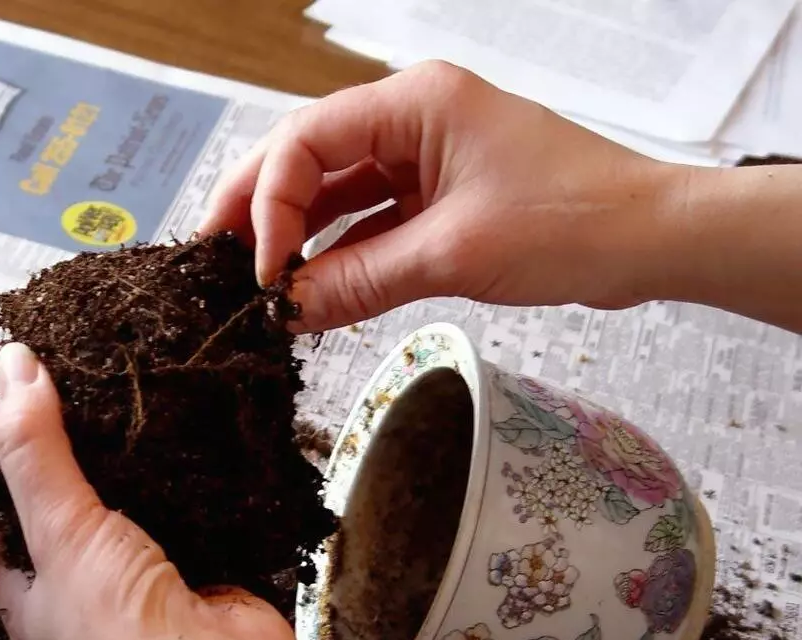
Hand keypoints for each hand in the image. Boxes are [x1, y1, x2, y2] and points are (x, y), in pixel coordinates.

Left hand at [0, 343, 440, 639]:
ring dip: (132, 469)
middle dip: (72, 464)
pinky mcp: (197, 574)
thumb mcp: (60, 530)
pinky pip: (184, 516)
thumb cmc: (118, 622)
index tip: (10, 415)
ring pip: (129, 515)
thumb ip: (35, 451)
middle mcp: (82, 600)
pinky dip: (186, 480)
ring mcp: (143, 589)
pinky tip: (187, 433)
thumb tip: (9, 360)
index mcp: (30, 604)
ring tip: (129, 395)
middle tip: (75, 392)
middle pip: (66, 518)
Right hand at [199, 62, 685, 331]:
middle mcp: (410, 119)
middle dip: (261, 209)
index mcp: (414, 102)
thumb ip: (360, 281)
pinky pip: (368, 221)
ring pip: (334, 192)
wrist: (650, 240)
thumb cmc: (572, 223)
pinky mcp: (435, 196)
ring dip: (297, 236)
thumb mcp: (453, 254)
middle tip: (214, 260)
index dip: (269, 202)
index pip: (307, 140)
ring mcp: (422, 157)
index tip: (260, 268)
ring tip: (255, 283)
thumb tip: (286, 312)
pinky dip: (339, 255)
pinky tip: (309, 289)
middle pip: (308, 157)